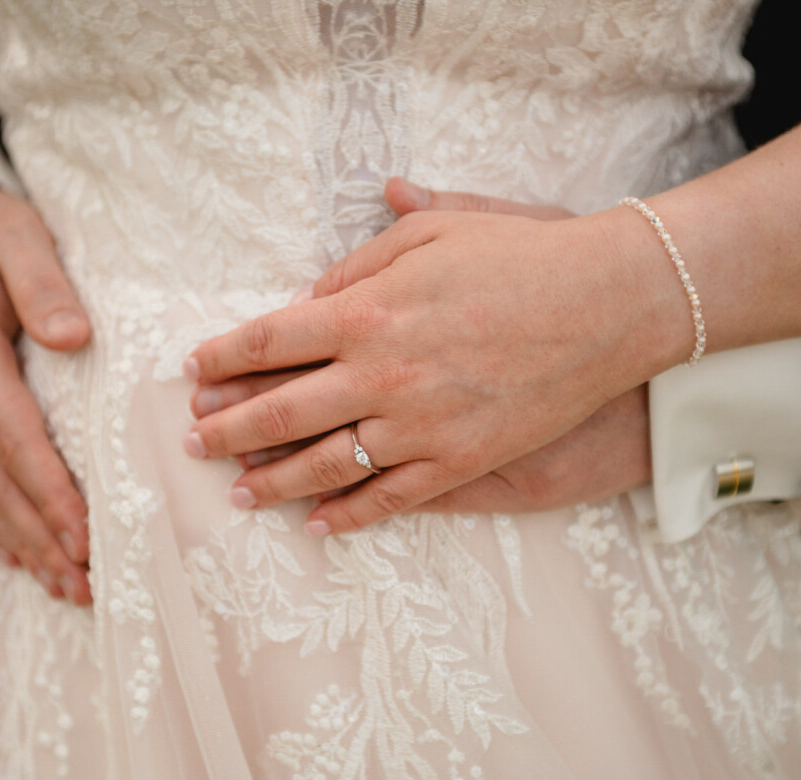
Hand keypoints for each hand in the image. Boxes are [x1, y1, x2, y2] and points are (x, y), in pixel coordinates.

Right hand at [0, 165, 91, 603]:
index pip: (15, 438)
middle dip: (42, 538)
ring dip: (18, 545)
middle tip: (88, 584)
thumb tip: (75, 337)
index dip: (52, 493)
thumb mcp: (20, 236)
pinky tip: (17, 557)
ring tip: (65, 587)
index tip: (88, 537)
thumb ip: (45, 283)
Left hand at [186, 179, 681, 532]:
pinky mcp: (460, 462)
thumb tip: (308, 298)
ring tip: (236, 489)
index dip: (222, 358)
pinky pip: (390, 500)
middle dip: (225, 427)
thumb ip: (359, 264)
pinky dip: (348, 516)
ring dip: (272, 479)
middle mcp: (379, 377)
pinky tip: (316, 525)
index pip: (268, 341)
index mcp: (365, 314)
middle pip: (279, 411)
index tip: (194, 371)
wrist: (609, 303)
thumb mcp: (434, 234)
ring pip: (323, 466)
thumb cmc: (520, 256)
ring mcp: (418, 428)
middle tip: (191, 439)